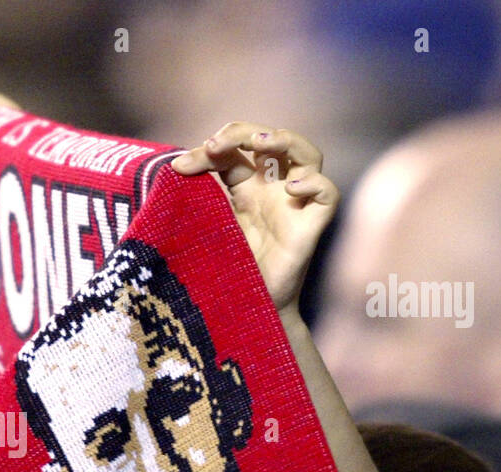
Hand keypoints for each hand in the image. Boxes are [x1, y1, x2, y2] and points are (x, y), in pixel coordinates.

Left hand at [171, 122, 337, 324]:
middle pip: (272, 141)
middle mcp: (272, 190)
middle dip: (244, 133)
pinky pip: (328, 194)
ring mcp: (295, 205)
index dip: (209, 150)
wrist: (243, 310)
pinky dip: (314, 183)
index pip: (233, 152)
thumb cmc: (223, 270)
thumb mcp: (204, 228)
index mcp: (246, 187)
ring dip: (285, 140)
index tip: (179, 167)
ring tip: (259, 141)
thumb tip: (171, 168)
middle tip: (216, 142)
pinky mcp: (312, 226)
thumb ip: (193, 199)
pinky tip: (290, 188)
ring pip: (307, 154)